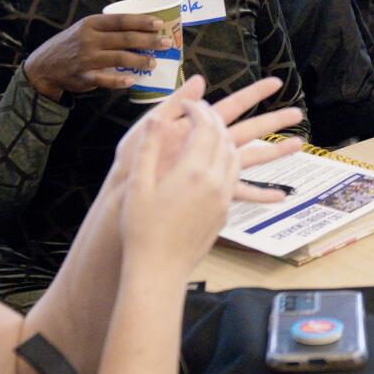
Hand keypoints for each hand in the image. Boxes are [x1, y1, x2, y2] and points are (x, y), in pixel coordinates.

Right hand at [24, 12, 172, 101]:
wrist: (43, 66)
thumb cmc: (71, 44)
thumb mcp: (85, 29)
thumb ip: (107, 29)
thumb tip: (141, 28)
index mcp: (91, 24)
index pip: (121, 20)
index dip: (141, 21)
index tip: (159, 24)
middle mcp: (89, 39)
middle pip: (125, 38)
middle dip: (149, 41)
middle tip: (166, 43)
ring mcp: (87, 58)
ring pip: (120, 58)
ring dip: (140, 60)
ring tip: (154, 62)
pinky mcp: (84, 76)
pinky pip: (105, 79)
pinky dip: (120, 80)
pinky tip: (132, 80)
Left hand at [110, 75, 305, 204]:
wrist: (123, 199)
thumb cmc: (131, 163)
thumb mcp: (149, 127)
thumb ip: (173, 105)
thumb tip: (199, 79)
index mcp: (196, 129)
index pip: (233, 105)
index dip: (255, 94)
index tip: (276, 83)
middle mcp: (208, 148)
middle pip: (250, 130)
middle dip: (274, 120)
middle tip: (298, 113)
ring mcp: (211, 170)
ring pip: (251, 158)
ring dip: (275, 153)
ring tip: (298, 146)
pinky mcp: (209, 192)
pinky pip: (241, 192)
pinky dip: (260, 194)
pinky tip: (280, 197)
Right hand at [119, 96, 238, 272]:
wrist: (158, 269)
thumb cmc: (141, 229)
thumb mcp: (137, 185)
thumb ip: (148, 148)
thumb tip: (155, 120)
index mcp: (192, 170)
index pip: (206, 126)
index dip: (199, 109)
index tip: (189, 104)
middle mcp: (214, 181)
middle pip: (225, 138)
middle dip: (216, 119)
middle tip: (203, 110)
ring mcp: (223, 197)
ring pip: (236, 156)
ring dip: (228, 138)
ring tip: (216, 130)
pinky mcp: (225, 211)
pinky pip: (237, 179)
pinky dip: (232, 161)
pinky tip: (223, 160)